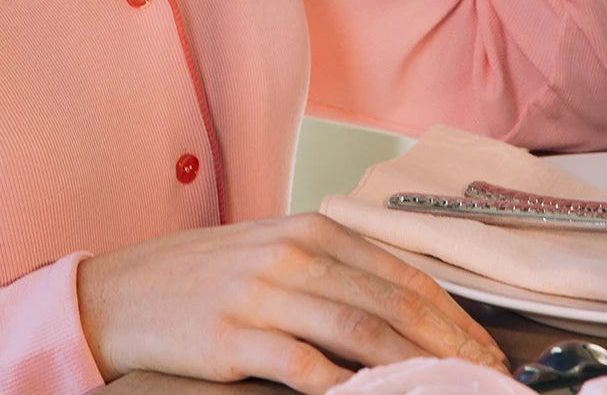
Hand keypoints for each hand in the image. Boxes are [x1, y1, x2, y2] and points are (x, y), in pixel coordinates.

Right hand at [77, 213, 508, 392]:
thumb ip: (329, 269)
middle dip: (448, 347)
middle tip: (487, 380)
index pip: (398, 273)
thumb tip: (403, 309)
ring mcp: (260, 295)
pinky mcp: (232, 338)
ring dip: (413, 369)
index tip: (485, 351)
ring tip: (449, 393)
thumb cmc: (199, 278)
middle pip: (388, 304)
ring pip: (358, 334)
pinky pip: (304, 368)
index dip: (450, 316)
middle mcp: (288, 254)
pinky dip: (346, 388)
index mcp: (303, 228)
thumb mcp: (268, 252)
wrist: (120, 293)